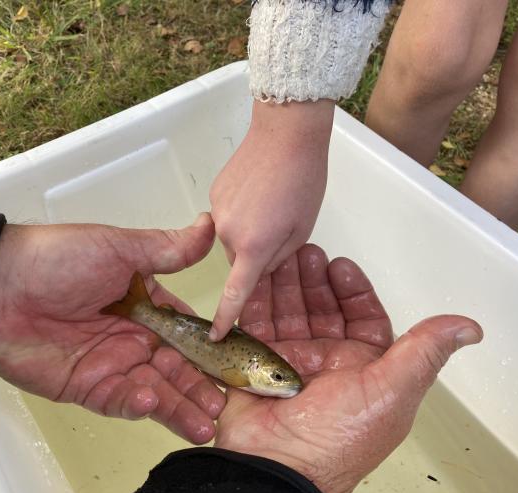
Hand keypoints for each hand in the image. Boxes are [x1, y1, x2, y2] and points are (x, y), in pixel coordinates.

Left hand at [0, 213, 225, 443]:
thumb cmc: (58, 259)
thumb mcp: (119, 248)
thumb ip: (167, 249)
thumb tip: (209, 227)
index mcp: (147, 305)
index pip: (189, 333)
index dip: (213, 349)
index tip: (237, 364)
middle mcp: (134, 337)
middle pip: (177, 368)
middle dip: (201, 387)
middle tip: (225, 404)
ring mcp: (111, 364)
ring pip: (155, 391)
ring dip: (179, 407)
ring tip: (205, 424)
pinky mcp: (87, 386)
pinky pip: (119, 400)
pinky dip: (138, 404)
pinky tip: (155, 404)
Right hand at [209, 99, 333, 339]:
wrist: (285, 132)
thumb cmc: (303, 181)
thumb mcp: (302, 228)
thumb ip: (278, 257)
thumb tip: (260, 268)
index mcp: (253, 245)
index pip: (235, 291)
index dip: (226, 316)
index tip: (215, 335)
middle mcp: (227, 232)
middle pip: (237, 260)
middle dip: (254, 255)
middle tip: (278, 229)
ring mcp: (217, 209)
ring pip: (230, 238)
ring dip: (247, 232)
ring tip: (270, 205)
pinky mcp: (214, 192)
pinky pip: (225, 216)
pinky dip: (240, 212)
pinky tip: (258, 191)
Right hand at [214, 245, 482, 492]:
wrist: (278, 464)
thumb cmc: (337, 439)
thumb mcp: (391, 392)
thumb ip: (424, 351)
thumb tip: (467, 328)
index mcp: (361, 368)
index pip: (362, 317)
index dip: (354, 290)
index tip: (341, 265)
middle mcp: (326, 363)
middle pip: (322, 309)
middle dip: (314, 280)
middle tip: (305, 252)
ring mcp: (290, 361)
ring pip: (289, 311)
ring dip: (285, 284)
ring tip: (279, 256)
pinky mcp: (257, 362)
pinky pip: (257, 323)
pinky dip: (255, 300)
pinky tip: (256, 278)